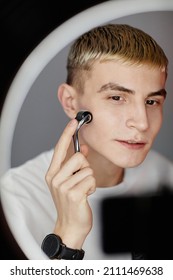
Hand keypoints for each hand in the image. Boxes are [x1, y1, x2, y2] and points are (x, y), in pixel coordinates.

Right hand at [45, 119, 95, 248]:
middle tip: (82, 180)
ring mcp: (63, 186)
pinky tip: (86, 196)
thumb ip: (75, 165)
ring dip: (90, 180)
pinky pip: (91, 180)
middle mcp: (55, 178)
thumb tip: (84, 149)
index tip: (74, 121)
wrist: (70, 225)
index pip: (60, 148)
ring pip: (88, 169)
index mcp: (52, 173)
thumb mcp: (69, 181)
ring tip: (83, 190)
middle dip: (86, 167)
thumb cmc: (71, 202)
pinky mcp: (74, 194)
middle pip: (79, 157)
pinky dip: (92, 187)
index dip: (67, 134)